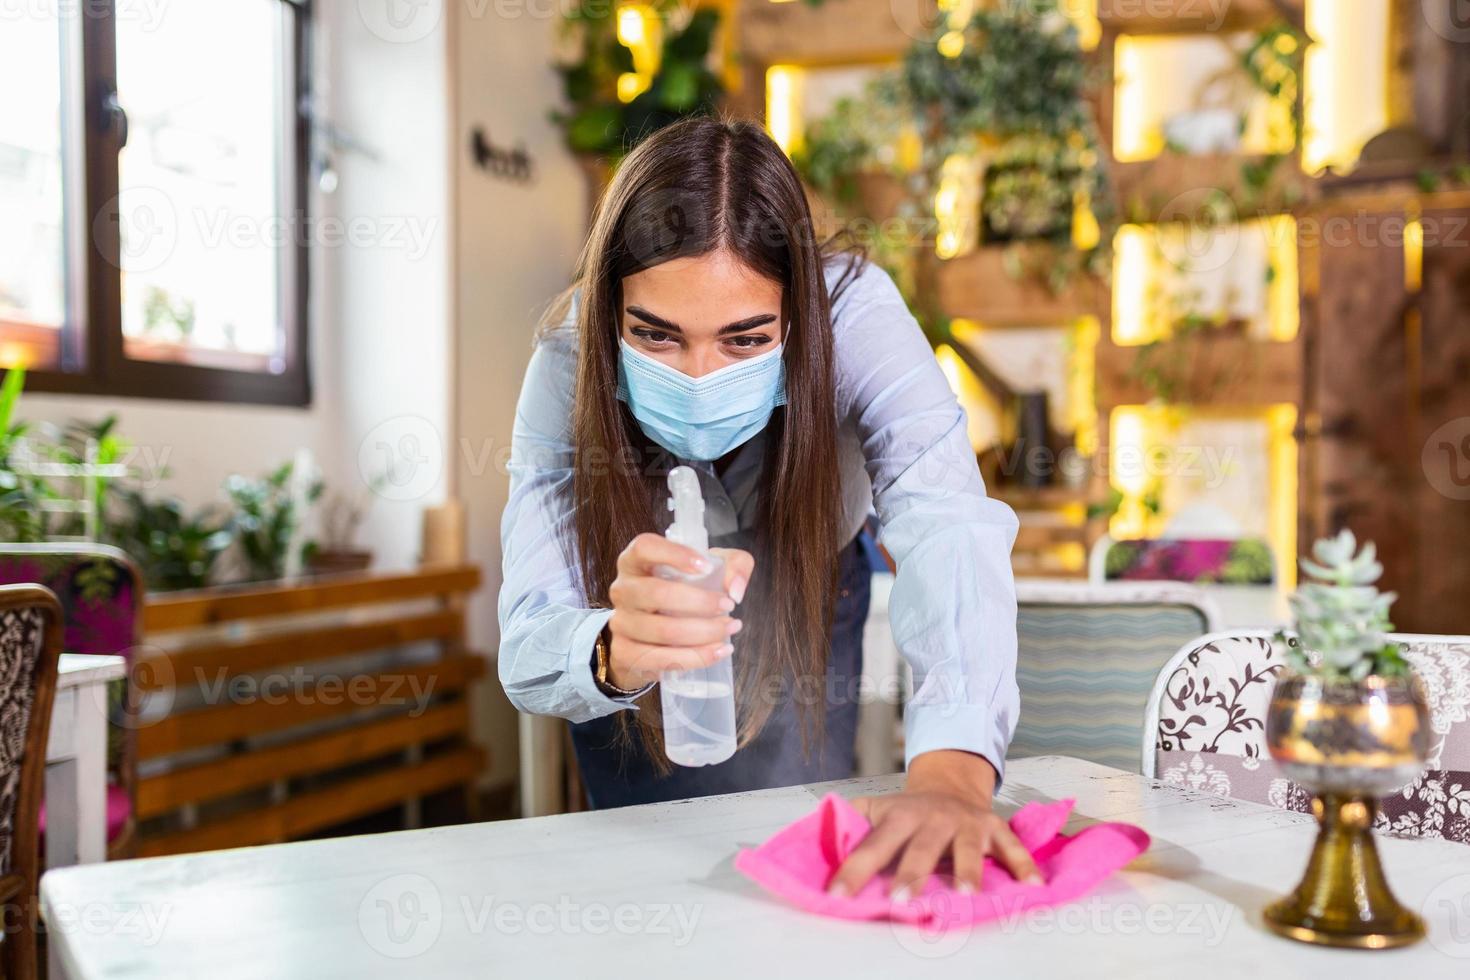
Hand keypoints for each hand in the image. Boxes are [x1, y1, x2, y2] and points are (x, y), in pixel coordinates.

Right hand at [605, 533, 753, 689]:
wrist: (652, 636)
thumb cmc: (683, 592)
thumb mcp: (711, 569)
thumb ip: (734, 565)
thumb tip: (734, 589)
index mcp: (635, 561)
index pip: (645, 547)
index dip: (674, 554)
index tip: (706, 567)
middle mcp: (622, 589)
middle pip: (657, 593)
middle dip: (700, 602)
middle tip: (728, 606)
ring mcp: (620, 623)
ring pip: (662, 631)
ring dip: (702, 634)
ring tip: (728, 631)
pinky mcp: (624, 653)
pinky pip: (659, 660)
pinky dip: (693, 658)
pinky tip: (715, 652)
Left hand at [828, 751, 1039, 898]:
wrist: (948, 785)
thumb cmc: (906, 812)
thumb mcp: (876, 810)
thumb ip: (850, 825)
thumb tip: (813, 843)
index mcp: (898, 815)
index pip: (871, 845)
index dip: (853, 870)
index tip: (837, 896)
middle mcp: (933, 818)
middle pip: (921, 848)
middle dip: (910, 874)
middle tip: (899, 900)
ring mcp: (966, 822)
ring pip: (968, 847)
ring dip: (967, 871)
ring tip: (966, 897)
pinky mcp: (994, 828)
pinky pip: (1012, 848)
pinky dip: (1024, 866)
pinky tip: (1034, 888)